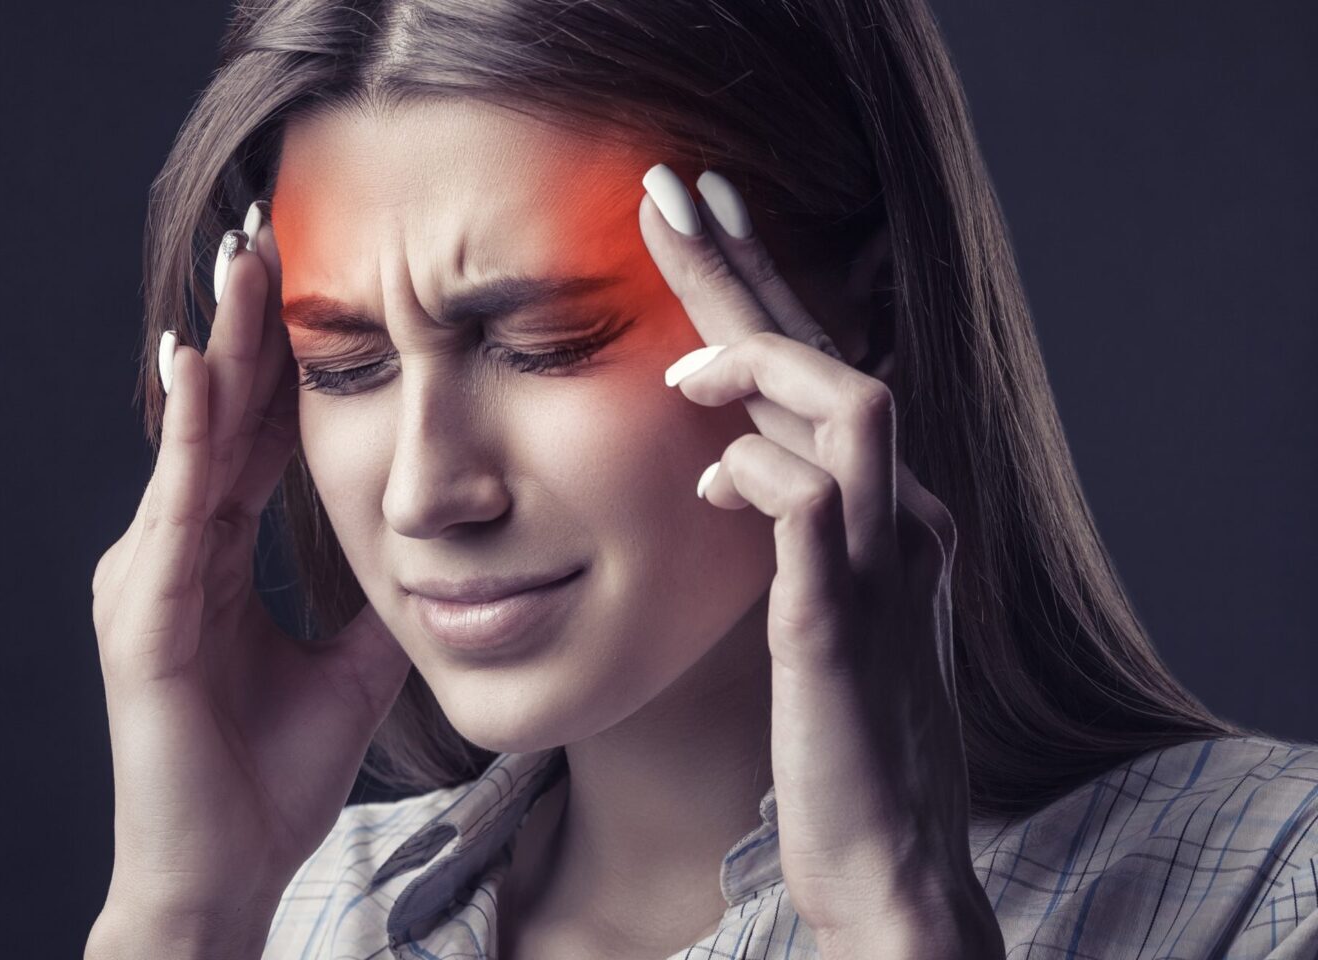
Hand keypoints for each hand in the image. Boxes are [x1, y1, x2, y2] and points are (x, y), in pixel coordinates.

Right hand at [89, 205, 410, 924]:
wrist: (220, 872)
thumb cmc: (268, 779)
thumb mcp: (348, 669)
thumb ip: (371, 602)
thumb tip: (427, 551)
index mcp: (215, 558)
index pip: (248, 435)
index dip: (276, 360)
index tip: (303, 280)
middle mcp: (172, 552)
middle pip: (217, 418)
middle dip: (245, 326)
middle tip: (265, 232)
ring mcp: (148, 579)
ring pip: (192, 443)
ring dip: (220, 351)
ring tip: (241, 267)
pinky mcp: (143, 617)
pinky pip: (175, 508)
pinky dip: (190, 435)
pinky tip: (206, 369)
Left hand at [637, 165, 1001, 957]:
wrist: (884, 854)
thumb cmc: (833, 735)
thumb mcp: (806, 604)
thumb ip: (781, 524)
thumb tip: (725, 456)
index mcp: (883, 512)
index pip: (824, 370)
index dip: (763, 286)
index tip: (698, 212)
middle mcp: (901, 519)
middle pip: (835, 356)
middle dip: (748, 271)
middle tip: (671, 193)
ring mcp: (882, 568)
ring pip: (855, 407)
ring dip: (761, 365)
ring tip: (683, 367)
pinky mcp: (842, 627)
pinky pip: (811, 510)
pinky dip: (755, 474)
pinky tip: (709, 480)